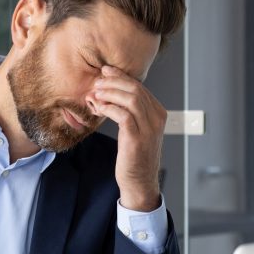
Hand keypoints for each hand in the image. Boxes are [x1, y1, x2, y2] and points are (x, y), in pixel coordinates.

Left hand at [89, 66, 165, 211]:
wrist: (139, 181)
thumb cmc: (135, 155)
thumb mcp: (137, 129)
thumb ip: (131, 111)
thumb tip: (112, 90)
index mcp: (158, 113)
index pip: (140, 87)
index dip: (120, 76)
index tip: (105, 72)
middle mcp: (156, 119)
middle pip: (135, 89)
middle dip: (113, 82)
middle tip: (97, 83)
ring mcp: (148, 129)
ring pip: (130, 99)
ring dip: (109, 93)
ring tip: (95, 94)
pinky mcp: (136, 139)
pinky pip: (122, 115)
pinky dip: (108, 108)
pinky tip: (99, 108)